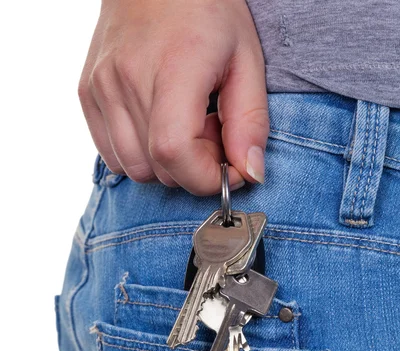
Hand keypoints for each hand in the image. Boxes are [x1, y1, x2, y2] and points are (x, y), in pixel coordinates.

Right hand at [78, 0, 267, 195]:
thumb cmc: (206, 9)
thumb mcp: (246, 59)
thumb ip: (250, 121)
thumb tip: (249, 173)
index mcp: (172, 68)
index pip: (174, 153)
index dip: (205, 177)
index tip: (230, 168)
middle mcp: (127, 80)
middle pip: (158, 169)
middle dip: (193, 168)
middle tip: (211, 131)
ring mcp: (101, 87)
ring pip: (134, 169)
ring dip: (166, 165)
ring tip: (185, 125)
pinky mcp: (87, 93)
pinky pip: (112, 154)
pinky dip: (140, 155)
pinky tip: (158, 124)